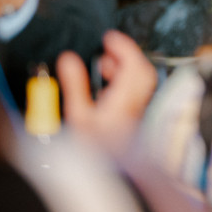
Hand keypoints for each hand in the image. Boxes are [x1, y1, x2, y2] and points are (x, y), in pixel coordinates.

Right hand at [58, 29, 157, 147]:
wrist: (110, 174)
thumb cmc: (93, 151)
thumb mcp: (77, 116)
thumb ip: (75, 85)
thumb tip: (69, 59)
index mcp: (125, 100)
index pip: (133, 65)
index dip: (123, 47)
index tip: (109, 37)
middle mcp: (138, 104)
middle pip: (142, 71)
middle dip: (126, 56)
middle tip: (108, 50)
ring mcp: (140, 111)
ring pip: (142, 81)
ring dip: (125, 69)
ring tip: (104, 68)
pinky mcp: (137, 118)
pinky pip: (138, 92)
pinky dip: (126, 81)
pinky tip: (108, 86)